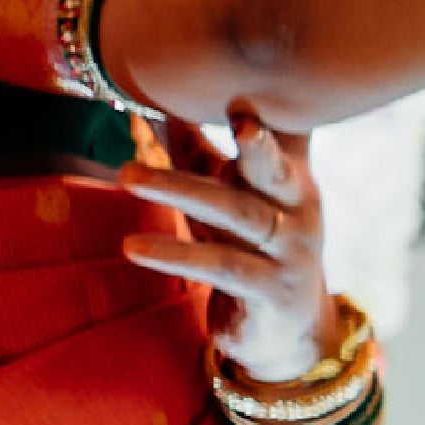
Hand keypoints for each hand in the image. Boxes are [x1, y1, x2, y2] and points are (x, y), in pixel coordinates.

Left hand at [119, 107, 329, 382]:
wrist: (290, 333)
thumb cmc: (253, 250)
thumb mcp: (232, 199)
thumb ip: (201, 154)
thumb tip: (157, 100)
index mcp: (291, 183)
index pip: (282, 140)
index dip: (267, 114)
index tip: (244, 91)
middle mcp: (298, 214)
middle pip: (275, 172)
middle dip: (259, 145)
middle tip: (239, 118)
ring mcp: (289, 255)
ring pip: (236, 214)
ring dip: (180, 190)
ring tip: (125, 174)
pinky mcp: (269, 292)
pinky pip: (220, 267)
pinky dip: (175, 253)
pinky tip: (132, 246)